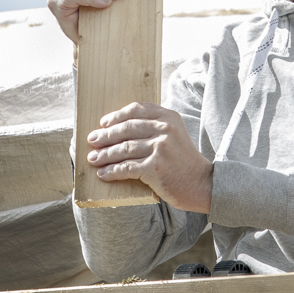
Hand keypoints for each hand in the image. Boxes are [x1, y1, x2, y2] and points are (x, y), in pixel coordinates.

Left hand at [86, 102, 213, 212]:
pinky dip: (112, 171)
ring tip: (93, 158)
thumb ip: (155, 126)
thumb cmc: (183, 160)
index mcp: (169, 117)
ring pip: (125, 148)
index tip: (104, 123)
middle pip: (127, 128)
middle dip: (106, 135)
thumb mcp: (174, 134)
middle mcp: (165, 129)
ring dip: (105, 154)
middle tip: (93, 140)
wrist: (201, 183)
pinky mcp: (155, 167)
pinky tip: (103, 174)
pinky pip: (127, 168)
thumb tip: (121, 128)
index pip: (137, 109)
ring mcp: (160, 147)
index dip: (117, 116)